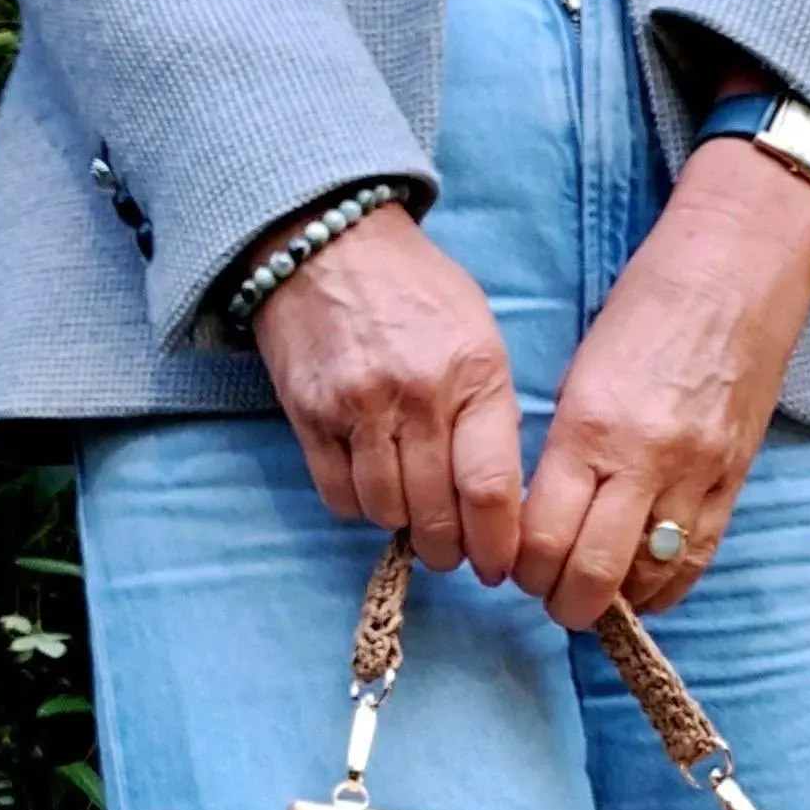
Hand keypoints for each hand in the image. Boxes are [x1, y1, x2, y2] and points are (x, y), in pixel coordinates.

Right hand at [251, 201, 521, 584]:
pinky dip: (358, 507)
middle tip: (454, 553)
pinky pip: (338, 496)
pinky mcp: (310, 415)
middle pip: (437, 514)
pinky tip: (372, 488)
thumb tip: (498, 501)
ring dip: (403, 527)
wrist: (328, 243)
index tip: (498, 566)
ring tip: (412, 514)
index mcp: (474, 373)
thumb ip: (490, 413)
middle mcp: (417, 394)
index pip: (490, 489)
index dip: (497, 545)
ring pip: (386, 512)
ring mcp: (358, 406)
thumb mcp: (479, 336)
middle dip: (450, 550)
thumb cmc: (415, 293)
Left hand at [514, 142, 809, 625]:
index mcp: (590, 426)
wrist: (737, 269)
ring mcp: (697, 476)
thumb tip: (544, 521)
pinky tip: (642, 591)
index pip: (543, 536)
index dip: (523, 569)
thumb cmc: (647, 309)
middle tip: (550, 597)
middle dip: (562, 601)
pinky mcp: (734, 481)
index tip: (516, 570)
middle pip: (592, 573)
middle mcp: (644, 459)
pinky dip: (663, 590)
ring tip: (594, 596)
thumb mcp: (582, 374)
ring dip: (614, 602)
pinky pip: (696, 562)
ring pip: (647, 579)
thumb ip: (563, 451)